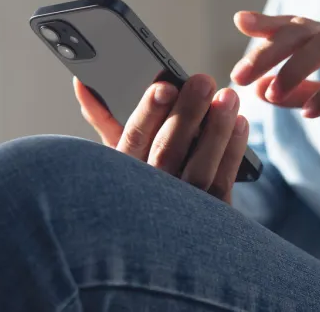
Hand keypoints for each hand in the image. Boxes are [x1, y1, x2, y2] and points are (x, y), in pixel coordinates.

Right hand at [74, 75, 248, 202]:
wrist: (166, 238)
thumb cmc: (141, 182)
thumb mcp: (119, 155)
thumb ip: (103, 118)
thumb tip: (82, 82)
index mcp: (121, 174)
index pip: (132, 140)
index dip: (148, 113)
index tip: (164, 87)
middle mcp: (148, 193)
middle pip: (167, 151)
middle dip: (187, 113)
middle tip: (203, 81)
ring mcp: (181, 210)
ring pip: (199, 169)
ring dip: (216, 129)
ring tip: (227, 97)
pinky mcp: (211, 216)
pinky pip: (222, 182)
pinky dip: (232, 150)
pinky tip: (238, 123)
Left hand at [230, 11, 319, 149]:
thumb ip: (295, 94)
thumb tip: (256, 89)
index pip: (298, 25)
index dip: (269, 21)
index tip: (239, 21)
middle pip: (305, 30)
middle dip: (268, 51)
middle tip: (241, 76)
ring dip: (293, 69)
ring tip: (273, 94)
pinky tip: (309, 113)